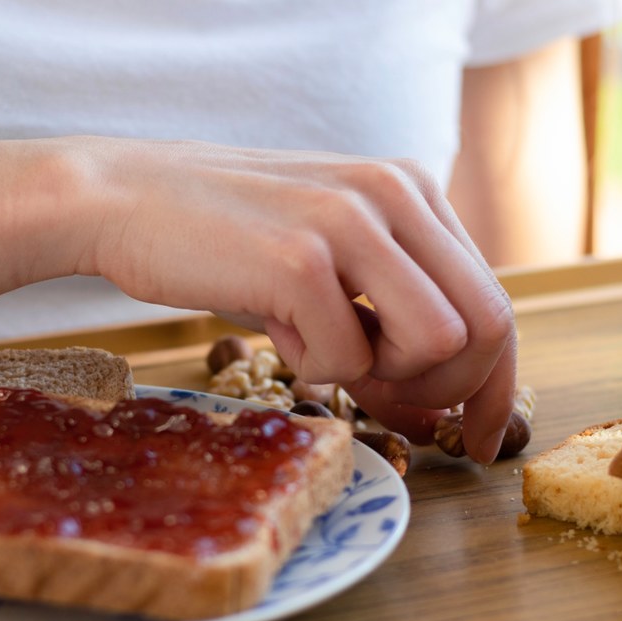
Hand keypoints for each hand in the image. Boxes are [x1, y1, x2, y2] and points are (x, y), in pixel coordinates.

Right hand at [60, 138, 518, 462]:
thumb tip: (436, 407)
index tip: (481, 434)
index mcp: (410, 187)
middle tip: (396, 406)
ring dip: (382, 375)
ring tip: (319, 347)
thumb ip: (390, 311)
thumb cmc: (227, 236)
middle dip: (451, 390)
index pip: (493, 299)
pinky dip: (313, 367)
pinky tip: (275, 329)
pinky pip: (348, 359)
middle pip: (486, 326)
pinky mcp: (300, 259)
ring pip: (437, 344)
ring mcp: (351, 221)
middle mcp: (395, 192)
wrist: (124, 197)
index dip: (497, 382)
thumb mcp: (329, 254)